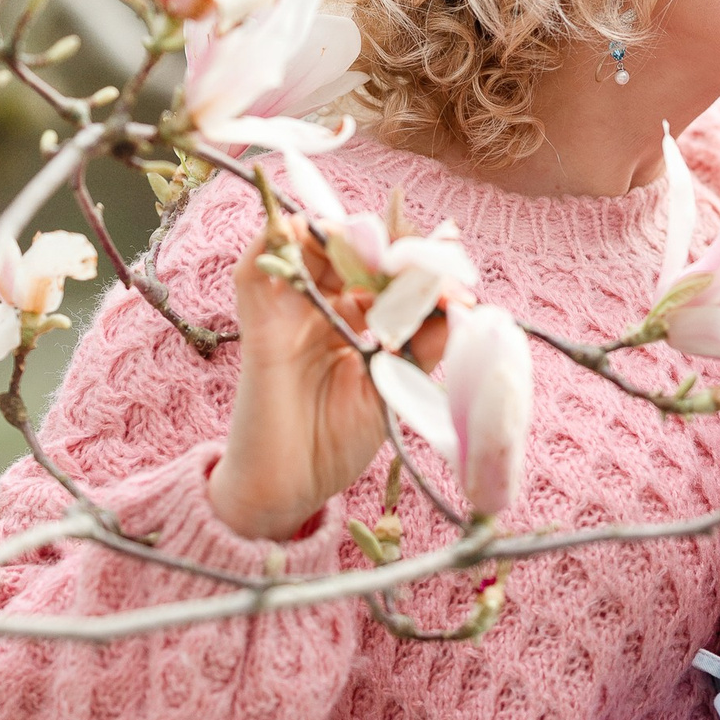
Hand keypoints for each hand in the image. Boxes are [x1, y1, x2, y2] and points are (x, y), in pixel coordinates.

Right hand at [204, 222, 447, 539]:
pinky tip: (304, 229)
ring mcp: (288, 312)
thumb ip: (424, 344)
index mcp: (355, 320)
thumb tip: (465, 305)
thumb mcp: (395, 387)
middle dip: (384, 247)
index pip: (384, 272)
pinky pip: (255, 270)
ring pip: (306, 246)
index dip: (417, 269)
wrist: (290, 490)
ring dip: (340, 234)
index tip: (457, 283)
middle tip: (419, 262)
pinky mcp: (259, 325)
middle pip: (346, 250)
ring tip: (375, 248)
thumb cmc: (337, 443)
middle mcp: (321, 308)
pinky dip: (274, 239)